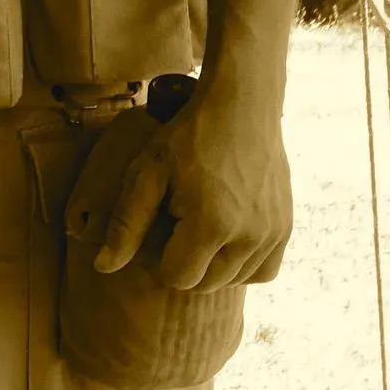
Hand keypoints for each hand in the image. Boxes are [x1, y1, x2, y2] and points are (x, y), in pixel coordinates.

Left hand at [66, 85, 292, 292]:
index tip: (159, 225)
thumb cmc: (189, 135)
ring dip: (213, 265)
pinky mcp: (285, 227)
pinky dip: (244, 265)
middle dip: (185, 262)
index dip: (160, 256)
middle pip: (206, 284)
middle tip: (178, 222)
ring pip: (234, 281)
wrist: (242, 104)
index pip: (178, 279)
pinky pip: (264, 271)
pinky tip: (227, 240)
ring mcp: (272, 234)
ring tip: (200, 226)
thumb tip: (103, 267)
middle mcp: (248, 237)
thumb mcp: (148, 171)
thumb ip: (126, 223)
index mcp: (211, 225)